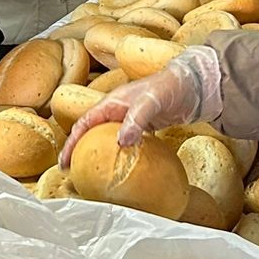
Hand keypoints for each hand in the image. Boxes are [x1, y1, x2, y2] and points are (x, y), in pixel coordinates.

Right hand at [59, 49, 210, 164]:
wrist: (194, 84)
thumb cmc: (171, 87)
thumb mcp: (151, 102)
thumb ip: (135, 120)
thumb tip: (120, 143)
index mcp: (111, 103)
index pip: (83, 124)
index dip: (71, 143)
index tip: (65, 163)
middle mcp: (116, 110)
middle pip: (90, 132)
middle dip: (79, 151)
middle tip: (74, 173)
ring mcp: (130, 118)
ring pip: (107, 138)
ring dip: (98, 153)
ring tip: (93, 173)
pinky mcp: (144, 126)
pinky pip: (126, 141)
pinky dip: (120, 154)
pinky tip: (124, 167)